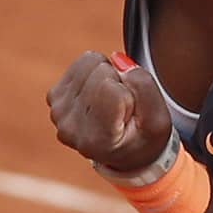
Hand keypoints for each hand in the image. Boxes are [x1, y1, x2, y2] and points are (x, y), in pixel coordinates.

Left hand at [46, 51, 171, 171]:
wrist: (124, 153)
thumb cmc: (144, 137)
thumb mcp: (158, 121)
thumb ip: (144, 86)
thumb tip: (116, 59)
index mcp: (97, 138)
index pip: (110, 86)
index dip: (129, 89)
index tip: (130, 110)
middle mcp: (71, 127)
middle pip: (100, 69)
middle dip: (117, 79)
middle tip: (122, 106)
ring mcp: (59, 112)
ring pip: (89, 61)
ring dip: (106, 74)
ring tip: (111, 100)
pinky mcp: (54, 97)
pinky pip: (81, 62)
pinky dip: (94, 71)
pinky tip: (98, 95)